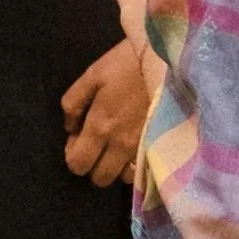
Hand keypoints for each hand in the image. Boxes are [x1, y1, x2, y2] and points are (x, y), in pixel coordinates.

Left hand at [60, 38, 153, 186]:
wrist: (169, 60)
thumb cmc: (127, 64)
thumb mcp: (92, 75)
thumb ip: (73, 102)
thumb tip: (70, 127)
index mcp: (100, 127)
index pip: (78, 164)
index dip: (73, 155)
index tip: (78, 138)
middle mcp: (121, 146)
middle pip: (99, 179)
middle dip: (93, 165)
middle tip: (97, 142)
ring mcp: (143, 149)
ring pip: (123, 178)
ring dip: (116, 166)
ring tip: (117, 145)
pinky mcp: (161, 147)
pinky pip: (144, 170)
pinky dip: (135, 164)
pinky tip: (134, 146)